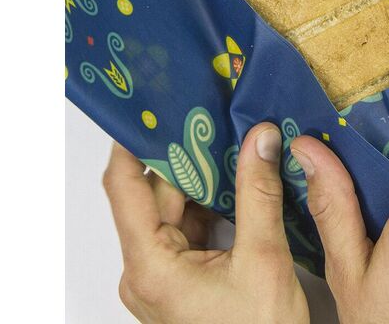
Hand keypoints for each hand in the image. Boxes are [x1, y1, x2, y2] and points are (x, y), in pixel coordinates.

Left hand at [103, 123, 308, 323]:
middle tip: (209, 118)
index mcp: (150, 266)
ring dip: (200, 178)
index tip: (152, 110)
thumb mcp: (263, 259)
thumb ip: (259, 193)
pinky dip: (208, 202)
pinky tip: (234, 180)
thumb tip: (260, 139)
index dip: (134, 144)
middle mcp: (147, 269)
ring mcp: (163, 274)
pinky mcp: (180, 277)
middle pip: (154, 195)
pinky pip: (187, 227)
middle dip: (184, 155)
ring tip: (228, 143)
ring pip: (174, 209)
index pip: (124, 187)